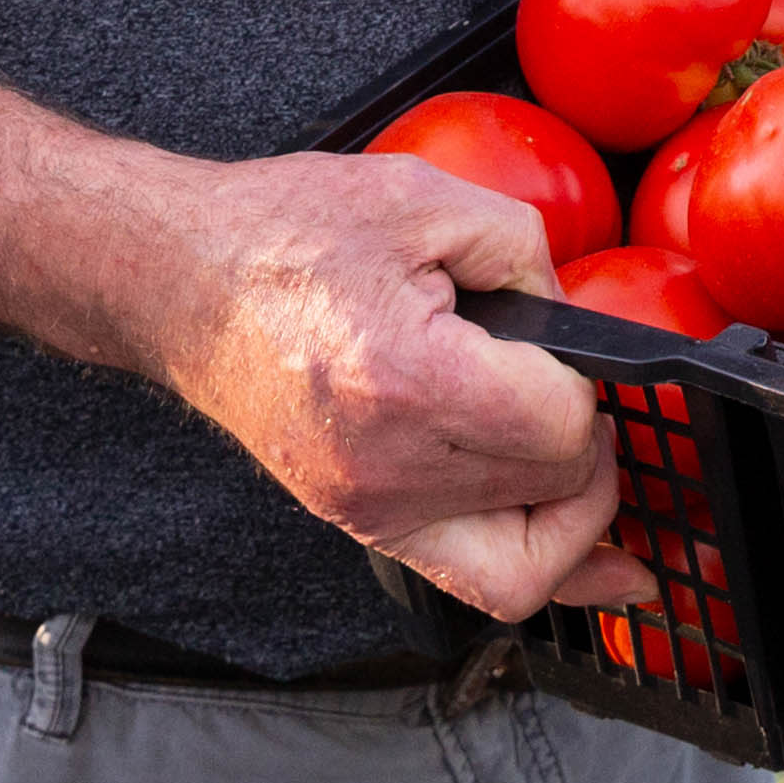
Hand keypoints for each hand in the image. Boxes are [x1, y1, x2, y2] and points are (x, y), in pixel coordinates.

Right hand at [139, 150, 648, 622]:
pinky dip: (546, 566)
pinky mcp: (359, 523)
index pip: (563, 429)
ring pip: (530, 564)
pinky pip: (479, 584)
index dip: (588, 385)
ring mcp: (368, 510)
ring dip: (576, 512)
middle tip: (567, 386)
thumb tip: (575, 326)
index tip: (562, 351)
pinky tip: (601, 561)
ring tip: (583, 460)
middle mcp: (387, 469)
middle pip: (555, 496)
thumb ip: (525, 253)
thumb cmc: (286, 233)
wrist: (182, 281)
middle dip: (586, 439)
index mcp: (410, 382)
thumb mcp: (422, 198)